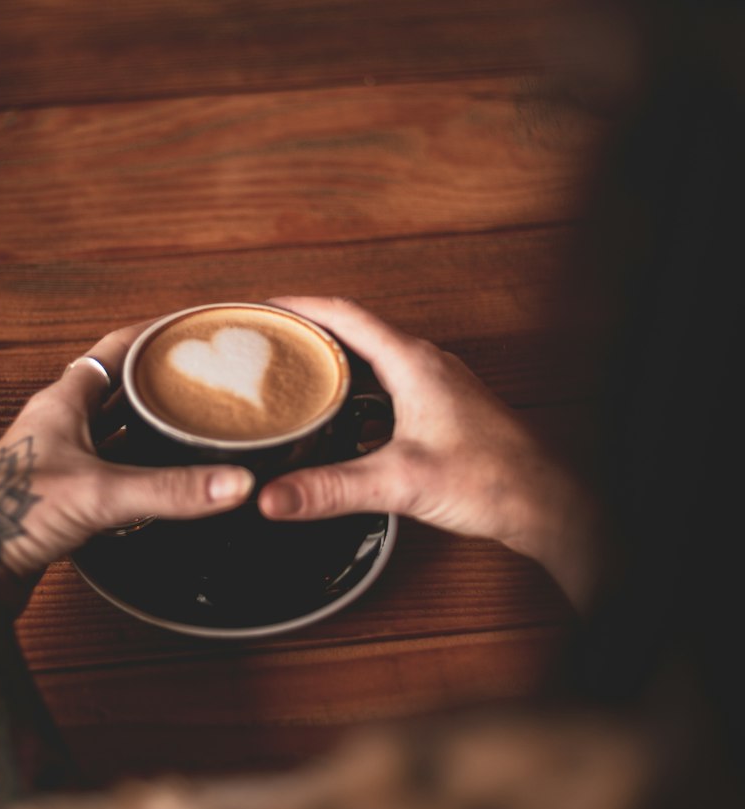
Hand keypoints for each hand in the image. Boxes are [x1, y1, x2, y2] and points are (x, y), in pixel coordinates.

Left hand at [0, 320, 253, 578]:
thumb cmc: (9, 515)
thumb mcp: (101, 495)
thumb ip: (171, 489)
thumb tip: (235, 483)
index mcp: (61, 402)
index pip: (115, 349)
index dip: (154, 336)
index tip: (191, 330)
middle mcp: (57, 424)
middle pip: (116, 389)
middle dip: (160, 384)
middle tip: (205, 382)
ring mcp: (56, 460)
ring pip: (112, 431)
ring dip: (147, 427)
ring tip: (192, 425)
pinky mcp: (59, 495)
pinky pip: (108, 469)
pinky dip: (136, 468)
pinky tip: (162, 478)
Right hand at [258, 297, 606, 610]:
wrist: (545, 502)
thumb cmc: (492, 479)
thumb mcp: (399, 482)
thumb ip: (331, 489)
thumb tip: (272, 497)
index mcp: (412, 362)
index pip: (345, 314)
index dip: (300, 306)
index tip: (263, 308)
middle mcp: (425, 365)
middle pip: (355, 333)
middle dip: (309, 335)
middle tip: (268, 344)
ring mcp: (436, 387)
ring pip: (373, 363)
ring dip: (334, 366)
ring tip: (294, 378)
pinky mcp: (442, 412)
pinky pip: (388, 388)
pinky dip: (356, 395)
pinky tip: (340, 423)